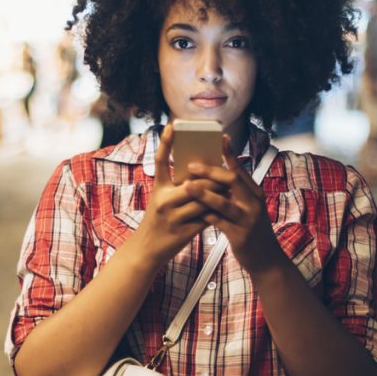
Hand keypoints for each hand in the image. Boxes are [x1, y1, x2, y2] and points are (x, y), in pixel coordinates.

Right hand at [130, 124, 226, 268]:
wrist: (146, 249)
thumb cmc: (157, 221)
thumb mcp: (160, 200)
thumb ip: (176, 187)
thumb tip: (200, 173)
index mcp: (158, 189)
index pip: (161, 161)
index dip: (165, 143)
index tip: (173, 126)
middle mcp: (163, 201)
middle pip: (194, 182)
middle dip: (213, 177)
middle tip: (227, 171)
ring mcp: (173, 217)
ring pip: (203, 200)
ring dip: (219, 195)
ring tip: (230, 190)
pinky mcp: (183, 232)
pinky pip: (205, 219)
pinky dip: (216, 212)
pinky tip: (225, 209)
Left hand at [184, 136, 284, 274]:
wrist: (266, 259)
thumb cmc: (252, 231)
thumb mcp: (249, 208)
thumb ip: (236, 193)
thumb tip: (216, 176)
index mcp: (255, 193)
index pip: (240, 169)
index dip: (230, 153)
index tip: (220, 138)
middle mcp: (253, 203)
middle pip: (232, 181)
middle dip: (211, 171)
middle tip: (192, 165)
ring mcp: (248, 220)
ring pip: (224, 203)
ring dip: (204, 193)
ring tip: (186, 186)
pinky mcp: (240, 236)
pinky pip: (219, 223)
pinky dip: (205, 215)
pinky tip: (193, 211)